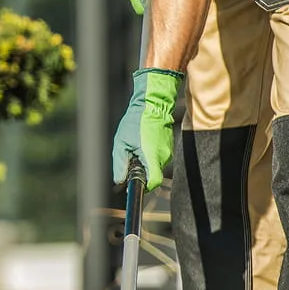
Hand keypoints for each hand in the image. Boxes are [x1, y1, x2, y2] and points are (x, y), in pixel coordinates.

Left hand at [112, 67, 182, 191]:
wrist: (153, 103)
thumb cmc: (136, 121)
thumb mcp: (121, 143)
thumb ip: (120, 164)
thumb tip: (119, 180)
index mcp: (152, 156)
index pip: (153, 182)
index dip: (144, 186)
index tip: (135, 184)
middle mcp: (163, 156)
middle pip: (153, 174)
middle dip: (142, 171)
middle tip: (131, 157)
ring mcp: (168, 151)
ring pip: (155, 165)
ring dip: (146, 161)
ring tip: (137, 145)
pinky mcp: (169, 146)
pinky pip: (159, 156)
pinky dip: (151, 154)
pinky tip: (144, 141)